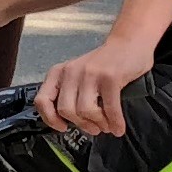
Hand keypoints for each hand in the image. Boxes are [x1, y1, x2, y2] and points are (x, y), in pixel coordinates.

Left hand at [37, 34, 154, 138]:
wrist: (128, 43)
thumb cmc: (104, 63)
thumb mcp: (78, 75)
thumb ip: (70, 93)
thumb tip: (69, 123)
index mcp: (59, 73)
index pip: (43, 100)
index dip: (50, 119)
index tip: (62, 127)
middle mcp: (71, 72)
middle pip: (66, 110)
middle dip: (81, 124)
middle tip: (93, 129)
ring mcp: (90, 73)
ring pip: (85, 111)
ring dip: (98, 123)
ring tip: (106, 126)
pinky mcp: (110, 77)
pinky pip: (109, 108)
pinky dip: (114, 121)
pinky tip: (118, 127)